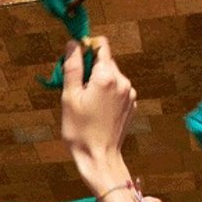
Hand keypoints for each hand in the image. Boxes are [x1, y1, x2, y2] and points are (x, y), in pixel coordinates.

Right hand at [60, 38, 135, 190]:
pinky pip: (117, 89)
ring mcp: (130, 93)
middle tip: (76, 88)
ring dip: (98, 81)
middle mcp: (122, 81)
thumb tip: (73, 44)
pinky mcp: (131, 104)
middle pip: (105, 61)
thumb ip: (72, 67)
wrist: (99, 158)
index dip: (86, 48)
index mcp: (106, 76)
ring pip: (111, 75)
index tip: (75, 60)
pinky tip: (97, 110)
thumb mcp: (69, 97)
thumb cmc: (81, 131)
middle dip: (90, 68)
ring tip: (86, 102)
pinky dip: (107, 93)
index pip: (101, 45)